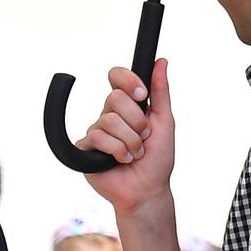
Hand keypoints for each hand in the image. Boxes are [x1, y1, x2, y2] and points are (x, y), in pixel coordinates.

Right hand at [77, 60, 175, 213]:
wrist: (148, 189)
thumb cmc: (158, 159)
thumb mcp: (165, 121)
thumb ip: (161, 91)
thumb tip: (161, 61)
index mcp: (127, 106)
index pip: (116, 77)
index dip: (128, 81)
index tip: (143, 96)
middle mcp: (110, 116)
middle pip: (114, 98)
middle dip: (136, 121)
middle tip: (144, 137)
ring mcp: (96, 132)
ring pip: (108, 120)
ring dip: (130, 141)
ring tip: (135, 154)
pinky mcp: (85, 148)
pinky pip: (97, 138)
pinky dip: (117, 151)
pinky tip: (121, 161)